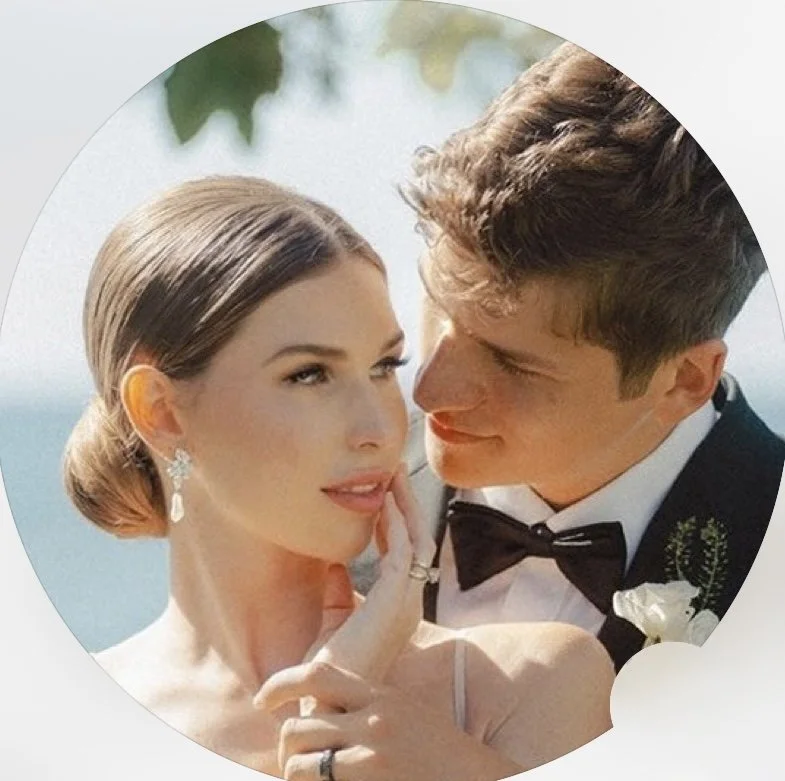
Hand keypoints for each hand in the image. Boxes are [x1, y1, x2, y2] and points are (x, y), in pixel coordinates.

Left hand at [254, 661, 519, 780]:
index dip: (279, 683)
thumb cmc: (442, 751)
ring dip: (294, 774)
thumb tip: (321, 706)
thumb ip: (368, 704)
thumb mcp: (407, 710)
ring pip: (300, 762)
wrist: (480, 780)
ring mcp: (372, 754)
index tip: (262, 699)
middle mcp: (373, 720)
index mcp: (380, 695)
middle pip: (298, 726)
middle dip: (285, 748)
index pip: (316, 674)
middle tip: (291, 762)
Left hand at [307, 465, 435, 683]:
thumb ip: (337, 591)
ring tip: (393, 475)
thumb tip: (332, 562)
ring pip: (418, 539)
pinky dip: (397, 523)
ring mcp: (407, 599)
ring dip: (405, 505)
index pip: (402, 551)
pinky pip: (405, 550)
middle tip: (395, 471)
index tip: (382, 491)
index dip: (394, 519)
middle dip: (407, 504)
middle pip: (419, 539)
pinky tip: (383, 502)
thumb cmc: (330, 661)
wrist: (326, 693)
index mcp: (397, 603)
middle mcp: (409, 599)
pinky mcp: (397, 599)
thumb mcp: (334, 617)